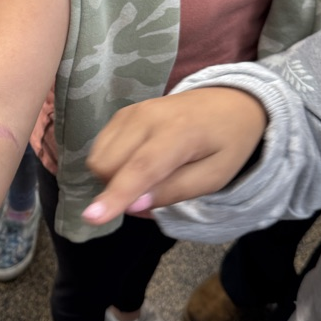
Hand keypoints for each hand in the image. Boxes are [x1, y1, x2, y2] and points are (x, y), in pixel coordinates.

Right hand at [82, 88, 266, 225]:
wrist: (228, 102)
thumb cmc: (226, 144)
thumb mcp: (214, 177)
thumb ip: (174, 191)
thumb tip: (133, 206)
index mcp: (179, 133)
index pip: (141, 168)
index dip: (117, 195)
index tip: (92, 218)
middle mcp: (148, 117)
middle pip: (108, 165)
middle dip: (118, 189)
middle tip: (150, 193)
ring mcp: (131, 112)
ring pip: (98, 157)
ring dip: (113, 177)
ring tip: (146, 176)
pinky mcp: (122, 113)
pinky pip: (100, 147)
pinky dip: (112, 164)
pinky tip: (137, 162)